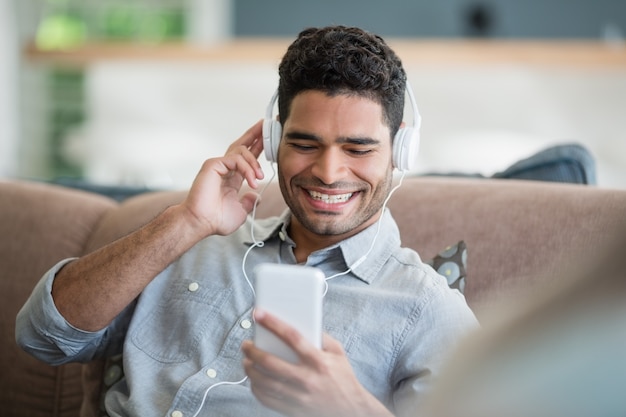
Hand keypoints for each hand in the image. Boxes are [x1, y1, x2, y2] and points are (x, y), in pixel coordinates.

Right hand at [179, 120, 264, 237]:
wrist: (201, 223)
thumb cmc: (216, 219)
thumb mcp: (240, 211)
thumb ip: (248, 202)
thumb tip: (256, 196)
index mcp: (230, 177)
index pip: (246, 157)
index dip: (257, 147)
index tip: (269, 139)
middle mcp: (224, 168)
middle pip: (241, 145)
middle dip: (255, 134)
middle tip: (267, 124)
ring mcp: (218, 165)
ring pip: (241, 151)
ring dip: (255, 163)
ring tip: (259, 177)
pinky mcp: (213, 164)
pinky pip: (236, 159)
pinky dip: (247, 168)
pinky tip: (252, 180)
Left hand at [242, 310, 392, 416]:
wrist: (351, 411)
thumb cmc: (344, 379)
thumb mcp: (338, 353)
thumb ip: (322, 337)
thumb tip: (303, 323)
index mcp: (318, 361)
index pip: (291, 336)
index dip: (273, 323)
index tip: (259, 314)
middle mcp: (307, 378)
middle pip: (270, 362)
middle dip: (253, 351)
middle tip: (246, 344)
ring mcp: (298, 396)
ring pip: (264, 382)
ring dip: (250, 369)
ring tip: (247, 361)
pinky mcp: (293, 410)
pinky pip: (267, 399)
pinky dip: (256, 389)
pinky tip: (254, 381)